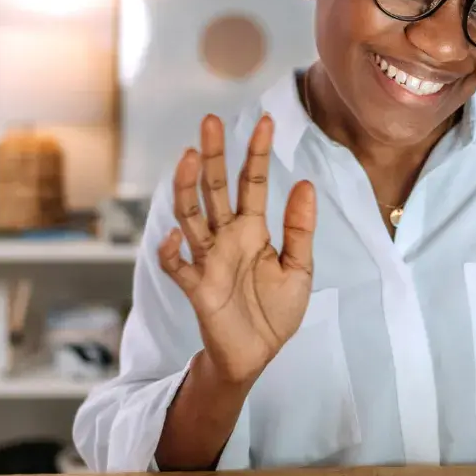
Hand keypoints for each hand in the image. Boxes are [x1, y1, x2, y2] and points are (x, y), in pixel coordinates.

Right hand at [158, 113, 316, 385]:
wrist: (258, 355)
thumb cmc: (276, 311)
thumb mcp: (299, 268)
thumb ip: (299, 228)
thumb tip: (304, 182)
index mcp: (252, 230)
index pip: (251, 183)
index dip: (256, 153)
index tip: (265, 121)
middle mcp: (226, 238)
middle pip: (214, 189)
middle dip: (212, 155)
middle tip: (211, 120)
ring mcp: (208, 260)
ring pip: (190, 216)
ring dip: (186, 187)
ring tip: (187, 156)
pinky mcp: (197, 288)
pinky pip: (177, 266)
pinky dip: (171, 251)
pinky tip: (174, 235)